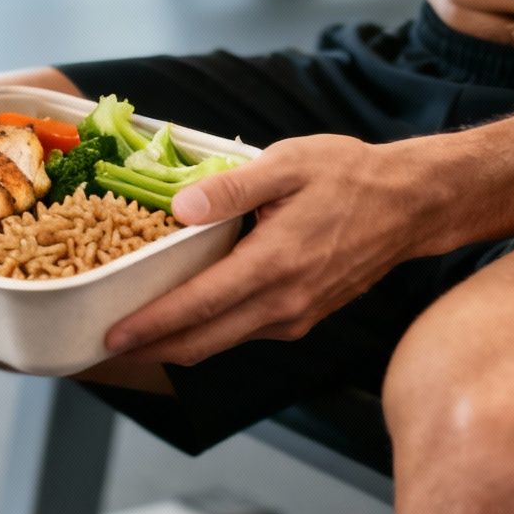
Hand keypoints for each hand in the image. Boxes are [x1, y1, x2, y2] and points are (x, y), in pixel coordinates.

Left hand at [106, 135, 435, 366]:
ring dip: (177, 344)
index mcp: (274, 264)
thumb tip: (180, 207)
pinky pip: (245, 332)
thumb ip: (232, 187)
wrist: (411, 205)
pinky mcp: (303, 318)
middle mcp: (284, 303)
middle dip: (149, 350)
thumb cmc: (350, 177)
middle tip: (101, 347)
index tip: (110, 336)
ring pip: (223, 342)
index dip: (150, 324)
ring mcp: (295, 317)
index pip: (199, 305)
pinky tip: (185, 316)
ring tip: (133, 333)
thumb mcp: (289, 164)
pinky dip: (209, 332)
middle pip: (203, 342)